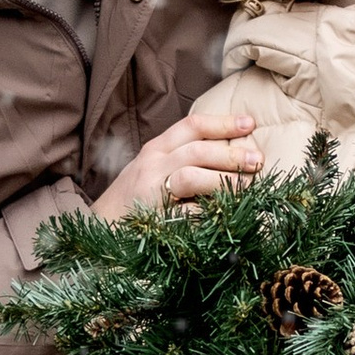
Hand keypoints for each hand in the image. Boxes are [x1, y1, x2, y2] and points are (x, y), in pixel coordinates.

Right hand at [96, 97, 260, 219]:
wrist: (97, 232)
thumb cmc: (131, 202)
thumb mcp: (151, 171)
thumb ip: (181, 160)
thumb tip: (227, 155)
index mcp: (155, 150)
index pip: (191, 126)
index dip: (223, 123)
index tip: (250, 124)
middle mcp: (152, 165)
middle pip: (198, 150)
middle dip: (231, 154)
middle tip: (257, 161)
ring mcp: (150, 192)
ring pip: (192, 175)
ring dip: (224, 180)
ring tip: (249, 187)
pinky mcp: (151, 219)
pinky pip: (186, 213)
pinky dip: (208, 212)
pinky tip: (226, 215)